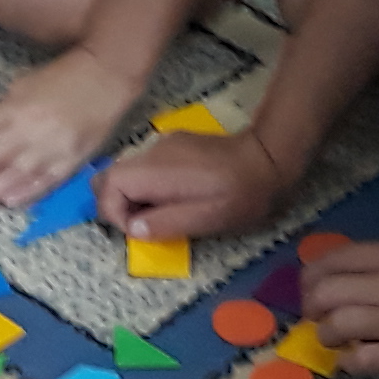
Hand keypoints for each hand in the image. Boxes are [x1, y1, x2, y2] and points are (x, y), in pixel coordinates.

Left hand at [0, 48, 136, 215]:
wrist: (107, 75)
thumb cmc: (60, 80)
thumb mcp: (22, 87)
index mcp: (12, 106)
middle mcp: (27, 128)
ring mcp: (50, 146)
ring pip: (11, 175)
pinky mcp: (71, 160)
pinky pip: (45, 180)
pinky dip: (26, 193)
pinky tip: (7, 204)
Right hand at [100, 126, 288, 245]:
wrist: (269, 160)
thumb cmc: (241, 195)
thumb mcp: (206, 219)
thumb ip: (165, 223)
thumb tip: (133, 229)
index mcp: (157, 170)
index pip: (109, 186)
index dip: (114, 214)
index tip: (138, 232)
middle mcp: (153, 152)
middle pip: (110, 176)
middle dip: (116, 205)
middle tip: (143, 226)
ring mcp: (162, 145)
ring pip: (127, 173)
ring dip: (133, 198)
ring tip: (162, 215)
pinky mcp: (174, 146)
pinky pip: (146, 169)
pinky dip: (148, 188)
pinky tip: (176, 198)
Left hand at [304, 241, 378, 376]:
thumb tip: (349, 278)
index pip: (335, 259)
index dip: (312, 275)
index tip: (310, 288)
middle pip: (326, 293)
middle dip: (311, 306)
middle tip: (316, 317)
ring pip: (336, 326)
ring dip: (326, 335)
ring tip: (334, 340)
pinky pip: (361, 360)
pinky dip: (348, 362)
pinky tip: (353, 361)